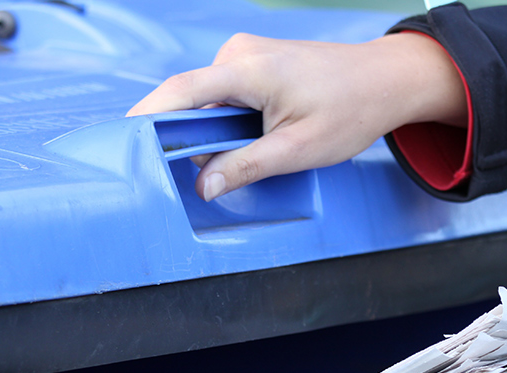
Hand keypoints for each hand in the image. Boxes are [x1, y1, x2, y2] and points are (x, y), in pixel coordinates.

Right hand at [127, 32, 465, 200]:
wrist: (386, 80)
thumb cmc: (351, 110)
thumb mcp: (298, 149)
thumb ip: (246, 166)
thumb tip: (204, 185)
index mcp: (246, 70)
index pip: (179, 93)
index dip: (146, 118)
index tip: (120, 143)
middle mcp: (239, 53)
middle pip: (192, 102)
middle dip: (195, 140)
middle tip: (219, 172)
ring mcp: (246, 53)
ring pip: (209, 102)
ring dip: (219, 132)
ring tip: (259, 150)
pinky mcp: (255, 61)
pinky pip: (225, 95)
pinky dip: (230, 121)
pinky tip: (260, 136)